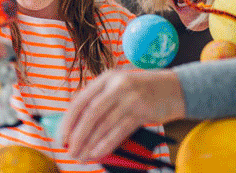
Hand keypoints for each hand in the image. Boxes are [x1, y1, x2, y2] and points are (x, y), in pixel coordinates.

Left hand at [62, 69, 186, 161]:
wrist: (175, 89)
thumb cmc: (142, 91)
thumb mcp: (119, 87)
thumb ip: (100, 101)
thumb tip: (75, 126)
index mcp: (105, 79)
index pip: (80, 101)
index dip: (68, 122)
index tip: (61, 138)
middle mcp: (116, 86)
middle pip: (90, 115)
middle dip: (77, 136)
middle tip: (70, 151)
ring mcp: (130, 98)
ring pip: (103, 125)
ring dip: (90, 144)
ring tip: (81, 157)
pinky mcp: (142, 111)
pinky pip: (119, 132)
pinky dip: (106, 144)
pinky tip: (98, 154)